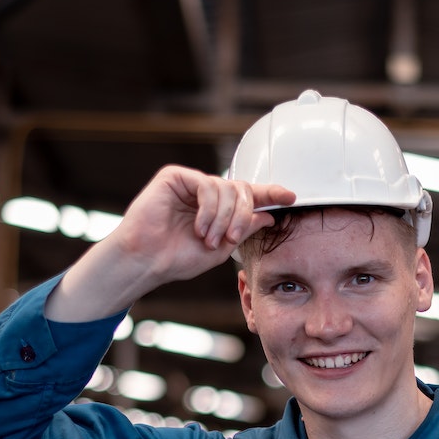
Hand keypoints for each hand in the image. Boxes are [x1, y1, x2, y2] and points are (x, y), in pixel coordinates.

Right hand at [46, 166, 294, 321]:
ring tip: (208, 238)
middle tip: (230, 237)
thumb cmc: (176, 259)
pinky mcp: (175, 177)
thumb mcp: (220, 248)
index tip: (291, 196)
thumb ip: (243, 229)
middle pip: (241, 190)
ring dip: (223, 217)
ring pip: (226, 188)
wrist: (147, 260)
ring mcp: (190, 183)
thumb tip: (268, 215)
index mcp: (217, 209)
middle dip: (241, 215)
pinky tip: (199, 227)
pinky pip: (207, 185)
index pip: (248, 196)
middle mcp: (205, 193)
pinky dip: (208, 209)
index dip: (270, 194)